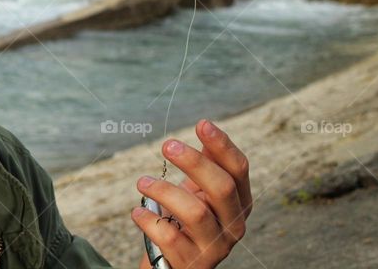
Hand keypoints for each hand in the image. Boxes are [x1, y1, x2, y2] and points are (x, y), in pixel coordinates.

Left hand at [132, 119, 251, 268]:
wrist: (176, 261)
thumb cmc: (188, 219)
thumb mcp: (200, 190)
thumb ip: (207, 163)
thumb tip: (206, 126)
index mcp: (240, 201)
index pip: (239, 169)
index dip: (222, 145)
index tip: (201, 123)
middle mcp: (234, 225)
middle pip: (222, 187)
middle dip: (194, 162)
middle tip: (167, 145)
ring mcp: (215, 247)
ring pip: (195, 213)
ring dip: (164, 191)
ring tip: (141, 181)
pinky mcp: (191, 263)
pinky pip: (169, 237)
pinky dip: (149, 221)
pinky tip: (137, 211)